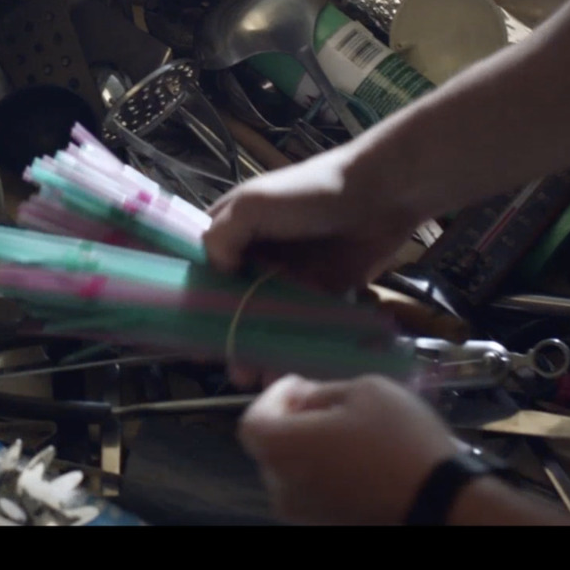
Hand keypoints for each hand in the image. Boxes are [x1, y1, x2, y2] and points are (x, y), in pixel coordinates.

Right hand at [204, 146, 422, 388]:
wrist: (380, 195)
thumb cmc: (311, 193)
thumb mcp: (254, 204)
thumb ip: (222, 236)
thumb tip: (216, 273)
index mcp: (236, 230)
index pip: (204, 267)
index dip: (194, 300)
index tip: (189, 334)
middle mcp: (259, 254)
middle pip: (234, 301)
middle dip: (227, 336)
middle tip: (229, 366)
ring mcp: (291, 275)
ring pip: (267, 319)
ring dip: (259, 349)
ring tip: (254, 376)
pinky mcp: (322, 291)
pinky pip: (303, 325)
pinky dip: (294, 348)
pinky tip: (287, 369)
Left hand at [237, 373, 458, 524]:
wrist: (441, 500)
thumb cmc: (399, 439)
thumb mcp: (365, 391)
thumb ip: (322, 392)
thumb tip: (305, 401)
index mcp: (282, 449)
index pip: (252, 422)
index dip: (271, 398)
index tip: (298, 384)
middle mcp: (280, 487)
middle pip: (270, 448)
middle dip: (290, 420)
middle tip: (321, 401)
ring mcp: (302, 513)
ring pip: (291, 470)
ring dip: (306, 447)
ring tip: (342, 430)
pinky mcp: (325, 525)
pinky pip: (311, 490)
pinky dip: (322, 470)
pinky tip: (353, 458)